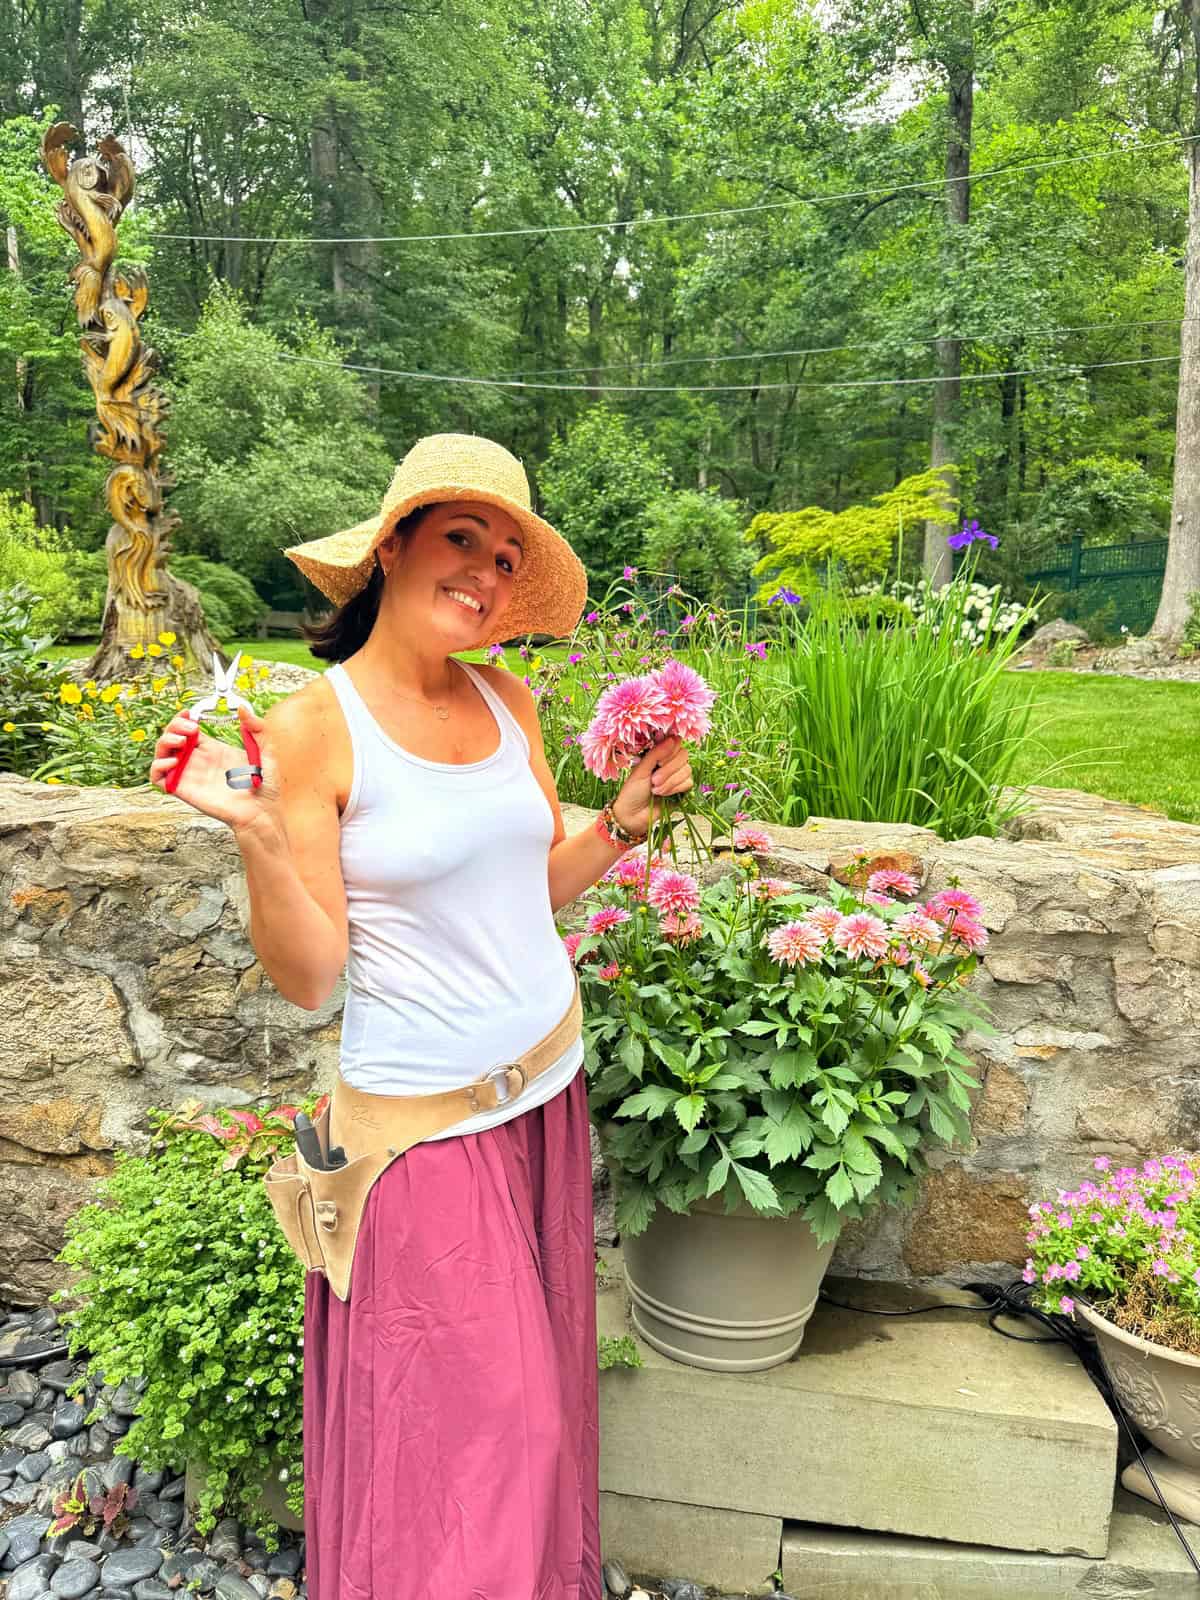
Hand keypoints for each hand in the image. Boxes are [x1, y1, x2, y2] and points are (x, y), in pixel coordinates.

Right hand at [150, 703, 273, 831]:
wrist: (262, 813)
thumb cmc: (265, 787)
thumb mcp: (267, 751)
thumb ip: (257, 728)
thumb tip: (242, 708)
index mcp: (213, 750)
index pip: (188, 729)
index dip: (184, 719)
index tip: (190, 713)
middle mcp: (198, 761)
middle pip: (172, 738)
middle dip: (174, 726)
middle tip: (190, 728)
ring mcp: (189, 775)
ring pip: (161, 755)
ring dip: (163, 742)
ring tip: (180, 742)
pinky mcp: (184, 790)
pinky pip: (158, 779)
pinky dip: (157, 767)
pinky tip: (173, 762)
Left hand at [611, 737, 692, 839]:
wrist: (633, 815)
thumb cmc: (632, 791)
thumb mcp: (641, 769)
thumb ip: (656, 753)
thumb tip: (674, 738)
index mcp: (659, 753)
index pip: (675, 741)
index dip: (670, 751)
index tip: (658, 761)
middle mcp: (670, 762)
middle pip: (683, 755)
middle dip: (668, 770)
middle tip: (653, 780)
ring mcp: (678, 775)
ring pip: (687, 770)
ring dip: (670, 782)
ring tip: (655, 790)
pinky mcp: (683, 789)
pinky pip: (688, 782)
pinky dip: (675, 789)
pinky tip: (664, 795)